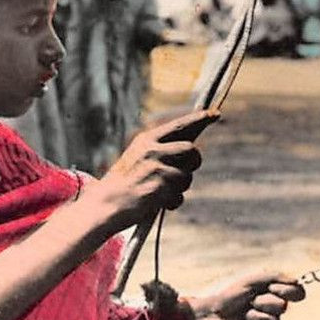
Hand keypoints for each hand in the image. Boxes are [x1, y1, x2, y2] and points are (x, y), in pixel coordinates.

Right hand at [82, 108, 217, 232]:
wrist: (104, 205)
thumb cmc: (124, 184)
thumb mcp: (138, 158)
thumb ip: (162, 151)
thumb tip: (192, 148)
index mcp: (146, 140)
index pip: (179, 125)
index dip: (199, 119)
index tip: (214, 114)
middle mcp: (152, 150)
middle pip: (192, 150)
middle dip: (193, 163)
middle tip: (184, 172)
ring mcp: (156, 169)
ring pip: (187, 176)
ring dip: (180, 188)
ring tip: (161, 192)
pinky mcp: (159, 188)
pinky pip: (179, 196)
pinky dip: (173, 203)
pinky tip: (158, 203)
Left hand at [185, 271, 305, 319]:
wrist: (212, 313)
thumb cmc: (229, 294)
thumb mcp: (252, 280)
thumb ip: (275, 276)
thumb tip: (297, 281)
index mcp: (274, 291)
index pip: (297, 292)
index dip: (289, 291)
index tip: (273, 288)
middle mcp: (274, 307)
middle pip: (283, 306)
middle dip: (264, 302)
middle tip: (249, 300)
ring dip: (255, 314)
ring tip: (243, 313)